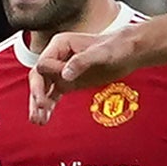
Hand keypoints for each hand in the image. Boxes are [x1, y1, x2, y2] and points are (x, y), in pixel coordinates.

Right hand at [26, 23, 140, 123]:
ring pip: (43, 88)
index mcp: (60, 44)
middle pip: (39, 77)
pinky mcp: (68, 82)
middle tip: (39, 107)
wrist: (129, 52)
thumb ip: (81, 61)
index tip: (65, 81)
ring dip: (39, 104)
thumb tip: (64, 75)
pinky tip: (44, 118)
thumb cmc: (117, 47)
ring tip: (38, 120)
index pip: (44, 63)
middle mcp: (57, 57)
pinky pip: (53, 95)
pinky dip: (49, 107)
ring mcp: (62, 71)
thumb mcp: (101, 52)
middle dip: (37, 93)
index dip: (51, 74)